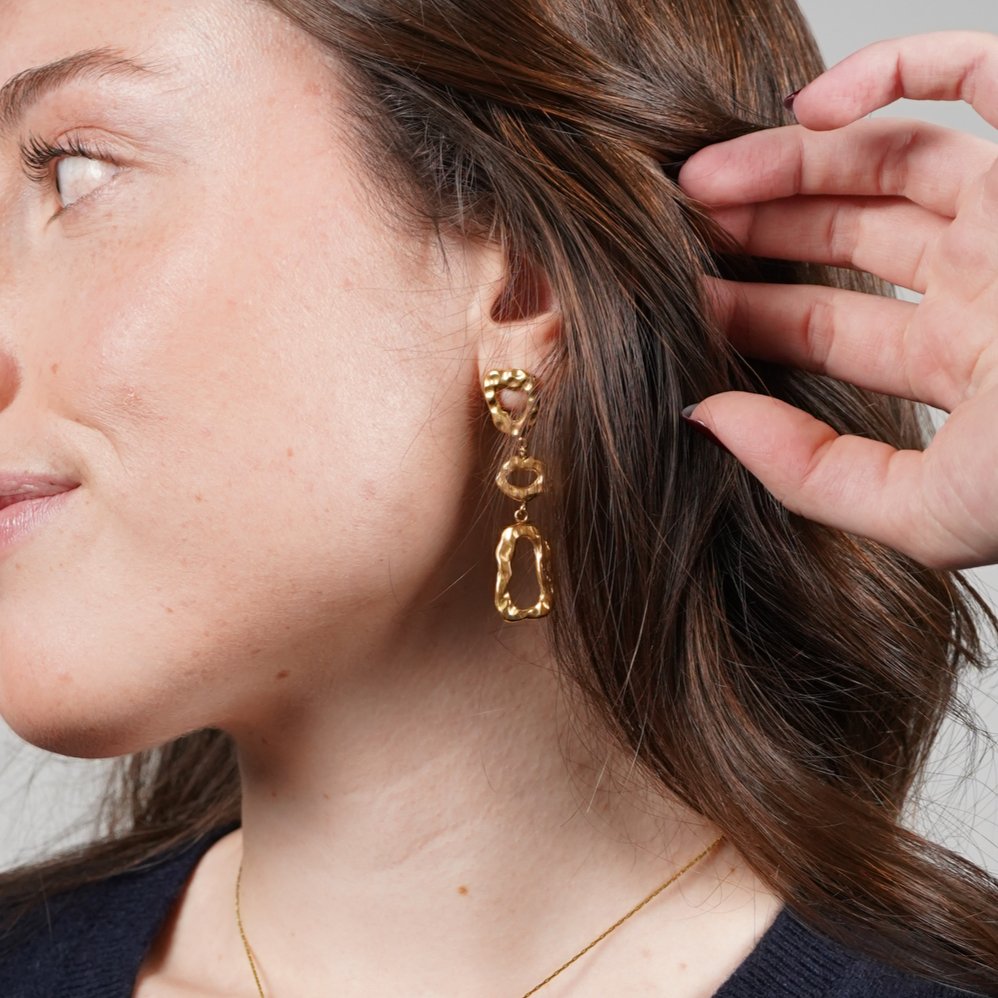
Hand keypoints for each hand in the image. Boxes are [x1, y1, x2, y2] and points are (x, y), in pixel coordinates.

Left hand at [677, 30, 997, 570]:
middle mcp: (986, 280)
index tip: (674, 300)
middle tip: (670, 231)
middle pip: (842, 242)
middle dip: (754, 232)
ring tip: (699, 181)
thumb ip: (812, 473)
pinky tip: (808, 109)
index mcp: (959, 363)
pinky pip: (974, 68)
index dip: (746, 312)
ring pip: (884, 159)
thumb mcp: (932, 507)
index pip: (825, 329)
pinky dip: (889, 72)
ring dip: (786, 163)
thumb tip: (704, 419)